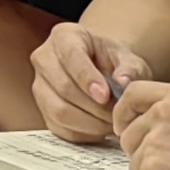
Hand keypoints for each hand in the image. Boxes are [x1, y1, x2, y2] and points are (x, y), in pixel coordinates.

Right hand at [28, 21, 153, 142]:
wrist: (102, 70)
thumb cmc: (114, 61)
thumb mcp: (128, 58)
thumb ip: (130, 68)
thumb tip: (123, 82)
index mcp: (64, 36)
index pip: (71, 56)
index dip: (87, 78)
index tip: (106, 96)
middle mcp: (44, 58)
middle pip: (62, 86)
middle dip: (93, 106)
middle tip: (117, 114)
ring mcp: (40, 86)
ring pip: (58, 110)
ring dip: (88, 122)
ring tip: (111, 123)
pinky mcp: (42, 110)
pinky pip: (58, 127)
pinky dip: (82, 133)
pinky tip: (100, 129)